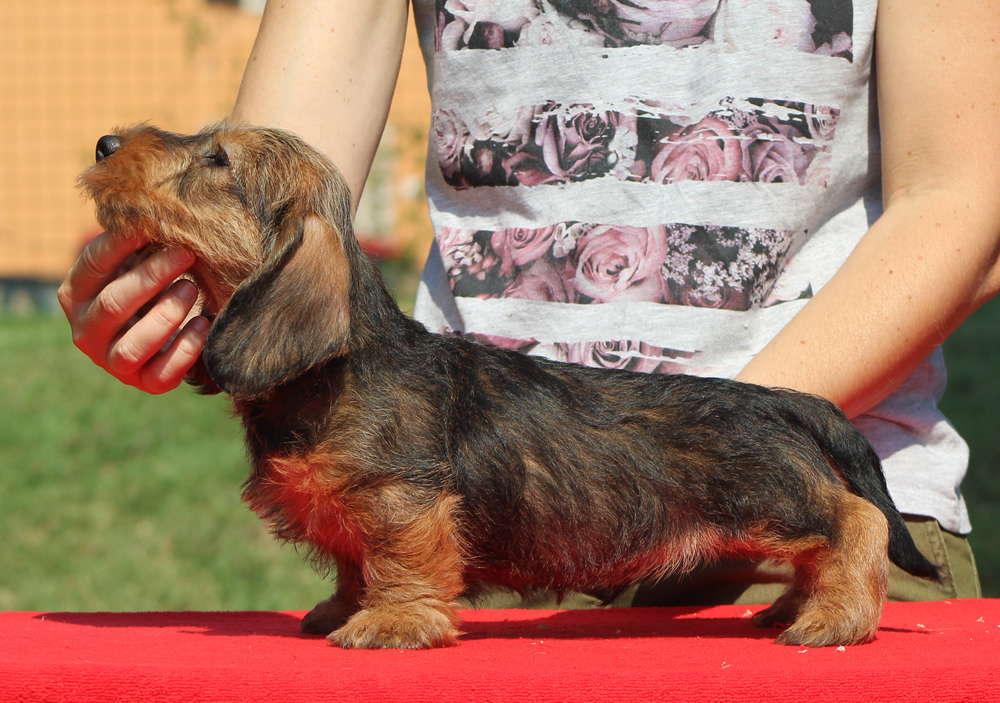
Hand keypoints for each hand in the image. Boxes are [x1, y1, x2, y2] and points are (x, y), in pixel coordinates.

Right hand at [57, 232, 210, 393]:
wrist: (160, 333)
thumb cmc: (148, 284)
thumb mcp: (134, 261)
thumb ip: (137, 240)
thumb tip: (155, 203)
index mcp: (76, 294)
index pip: (94, 264)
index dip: (124, 243)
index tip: (156, 224)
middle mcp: (85, 331)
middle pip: (114, 304)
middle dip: (152, 277)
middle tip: (186, 254)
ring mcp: (112, 361)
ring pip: (133, 345)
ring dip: (166, 316)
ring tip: (192, 288)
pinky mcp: (143, 383)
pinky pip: (162, 375)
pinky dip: (186, 350)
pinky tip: (204, 324)